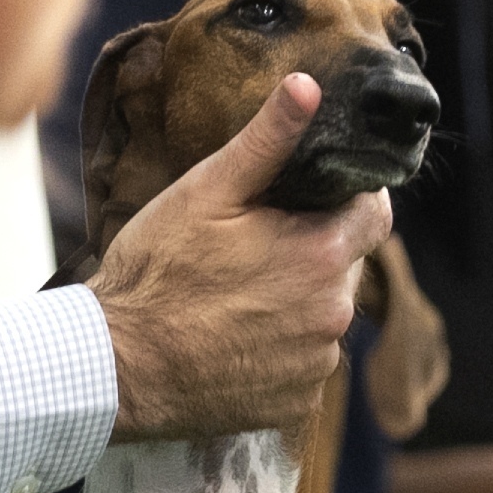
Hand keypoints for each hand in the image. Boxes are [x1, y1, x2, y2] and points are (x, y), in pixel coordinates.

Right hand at [87, 73, 393, 442]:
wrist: (116, 368)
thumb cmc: (155, 274)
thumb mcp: (206, 192)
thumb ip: (266, 140)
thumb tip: (308, 87)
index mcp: (321, 256)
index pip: (376, 216)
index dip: (349, 201)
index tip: (311, 202)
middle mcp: (332, 315)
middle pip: (343, 268)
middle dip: (311, 254)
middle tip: (251, 250)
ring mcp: (314, 366)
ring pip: (322, 319)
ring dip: (295, 306)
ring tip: (235, 299)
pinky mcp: (293, 405)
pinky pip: (302, 367)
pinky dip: (278, 353)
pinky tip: (232, 342)